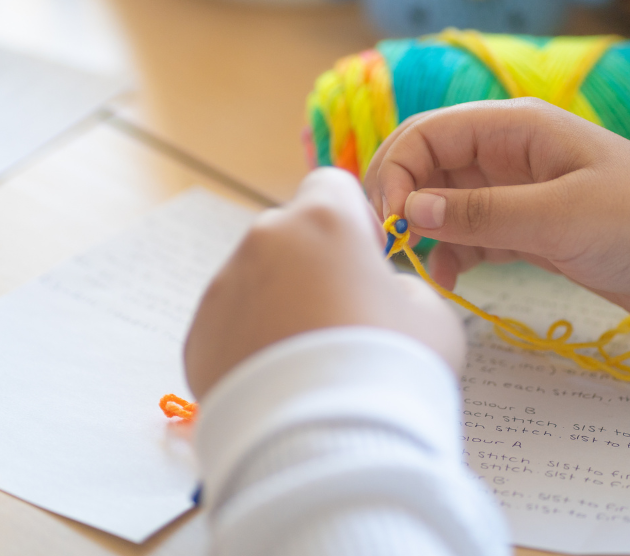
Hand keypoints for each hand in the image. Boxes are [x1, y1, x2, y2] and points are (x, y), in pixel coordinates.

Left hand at [184, 167, 466, 396]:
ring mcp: (223, 289)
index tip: (366, 260)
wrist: (329, 444)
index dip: (354, 218)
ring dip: (279, 307)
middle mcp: (263, 242)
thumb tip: (375, 293)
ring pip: (256, 283)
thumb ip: (400, 285)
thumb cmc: (393, 369)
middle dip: (312, 268)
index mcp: (323, 220)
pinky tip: (281, 384)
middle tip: (341, 324)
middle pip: (290, 237)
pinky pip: (231, 328)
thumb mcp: (431, 314)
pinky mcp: (198, 338)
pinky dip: (251, 346)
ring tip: (309, 364)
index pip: (331, 184)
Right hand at [365, 98, 629, 327]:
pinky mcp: (530, 232)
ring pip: (446, 204)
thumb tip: (409, 211)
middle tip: (386, 248)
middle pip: (429, 166)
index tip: (386, 223)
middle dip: (401, 200)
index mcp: (518, 127)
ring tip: (417, 270)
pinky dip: (453, 255)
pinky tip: (450, 280)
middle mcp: (510, 155)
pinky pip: (472, 236)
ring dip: (424, 232)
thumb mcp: (561, 217)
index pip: (429, 133)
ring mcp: (519, 194)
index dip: (396, 170)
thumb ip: (482, 214)